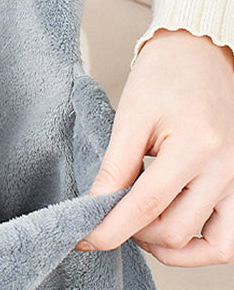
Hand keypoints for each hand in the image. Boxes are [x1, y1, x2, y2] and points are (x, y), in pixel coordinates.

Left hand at [78, 29, 233, 265]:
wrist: (196, 54)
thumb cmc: (162, 77)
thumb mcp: (131, 114)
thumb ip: (115, 164)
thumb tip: (95, 205)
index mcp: (195, 146)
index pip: (146, 205)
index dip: (110, 227)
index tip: (82, 239)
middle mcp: (226, 170)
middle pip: (173, 230)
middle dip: (131, 231)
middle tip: (105, 213)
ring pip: (207, 246)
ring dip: (165, 245)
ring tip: (136, 223)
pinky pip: (228, 239)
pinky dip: (198, 245)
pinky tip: (167, 228)